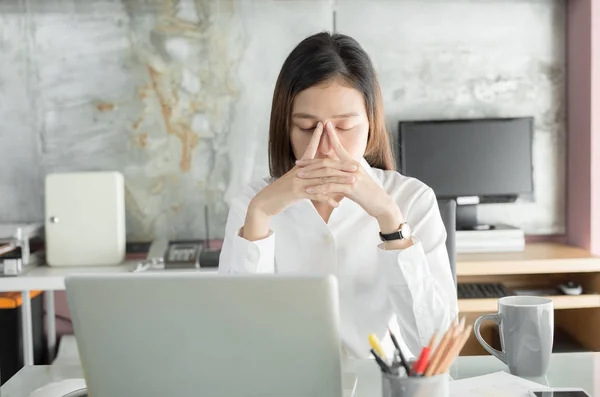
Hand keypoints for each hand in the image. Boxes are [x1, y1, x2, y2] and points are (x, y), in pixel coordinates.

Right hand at [242, 122, 356, 240]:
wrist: (265, 202)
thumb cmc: (280, 192)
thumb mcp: (292, 180)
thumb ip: (304, 174)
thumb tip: (315, 171)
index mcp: (299, 167)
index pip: (310, 148)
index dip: (316, 137)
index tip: (324, 125)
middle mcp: (300, 171)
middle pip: (323, 165)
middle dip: (341, 165)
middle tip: (355, 165)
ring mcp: (298, 181)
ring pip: (323, 179)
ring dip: (339, 181)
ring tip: (352, 181)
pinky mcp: (296, 193)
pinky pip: (316, 195)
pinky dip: (327, 199)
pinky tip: (337, 203)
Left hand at [295, 121, 403, 233]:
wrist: (381, 204)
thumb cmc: (368, 193)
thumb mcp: (357, 179)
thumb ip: (346, 172)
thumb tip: (337, 169)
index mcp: (353, 163)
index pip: (340, 147)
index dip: (332, 136)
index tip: (324, 125)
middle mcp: (352, 167)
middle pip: (327, 161)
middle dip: (311, 162)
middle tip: (297, 163)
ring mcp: (352, 177)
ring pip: (327, 173)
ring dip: (311, 174)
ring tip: (299, 175)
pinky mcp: (351, 189)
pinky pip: (331, 187)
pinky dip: (318, 188)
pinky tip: (309, 191)